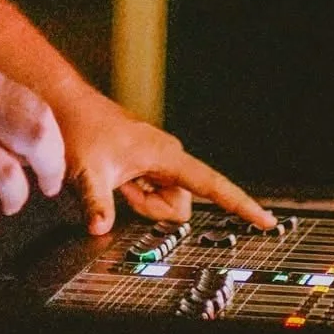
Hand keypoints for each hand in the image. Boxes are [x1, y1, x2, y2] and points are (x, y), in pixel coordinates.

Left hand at [56, 84, 273, 237]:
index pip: (213, 185)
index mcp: (166, 156)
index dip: (241, 205)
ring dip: (140, 201)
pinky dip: (134, 194)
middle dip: (151, 208)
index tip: (266, 220)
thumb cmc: (81, 128)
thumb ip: (97, 204)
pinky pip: (150, 194)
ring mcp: (157, 161)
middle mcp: (168, 157)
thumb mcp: (87, 172)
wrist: (67, 105)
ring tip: (115, 178)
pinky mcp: (146, 164)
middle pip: (178, 205)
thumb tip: (100, 228)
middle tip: (122, 187)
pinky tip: (115, 176)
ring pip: (163, 203)